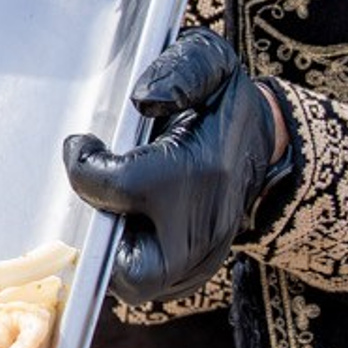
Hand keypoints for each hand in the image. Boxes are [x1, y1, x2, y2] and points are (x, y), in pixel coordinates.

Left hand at [61, 29, 287, 308]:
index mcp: (198, 171)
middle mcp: (203, 225)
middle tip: (95, 198)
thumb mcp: (208, 60)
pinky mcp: (200, 271)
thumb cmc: (220, 101)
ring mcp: (205, 256)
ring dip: (111, 250)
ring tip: (110, 206)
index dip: (83, 164)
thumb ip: (180, 69)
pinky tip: (127, 222)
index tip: (85, 144)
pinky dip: (131, 259)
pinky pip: (153, 286)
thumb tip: (145, 99)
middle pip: (134, 271)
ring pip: (139, 285)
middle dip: (99, 239)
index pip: (115, 186)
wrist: (264, 142)